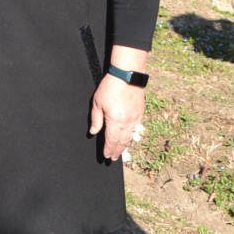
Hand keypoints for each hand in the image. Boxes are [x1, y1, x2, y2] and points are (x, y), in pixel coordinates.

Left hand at [89, 45, 148, 160]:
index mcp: (115, 121)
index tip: (106, 156)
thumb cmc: (110, 87)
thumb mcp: (97, 103)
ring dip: (125, 145)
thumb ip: (96, 120)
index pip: (111, 140)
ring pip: (131, 136)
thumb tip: (94, 132)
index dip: (109, 149)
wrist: (127, 76)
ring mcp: (135, 118)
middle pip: (122, 141)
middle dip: (117, 151)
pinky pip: (137, 128)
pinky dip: (133, 135)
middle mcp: (127, 122)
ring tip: (121, 151)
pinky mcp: (140, 113)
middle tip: (114, 158)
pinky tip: (130, 138)